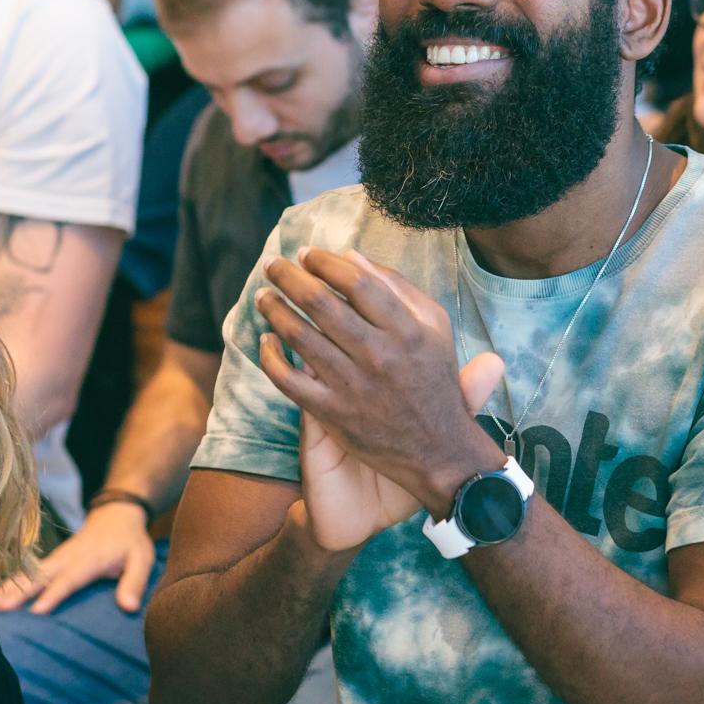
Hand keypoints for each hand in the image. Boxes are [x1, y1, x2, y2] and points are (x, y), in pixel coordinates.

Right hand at [0, 501, 153, 612]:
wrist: (116, 513)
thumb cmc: (130, 541)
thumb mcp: (142, 558)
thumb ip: (135, 582)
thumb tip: (128, 607)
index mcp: (91, 559)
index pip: (70, 579)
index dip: (54, 594)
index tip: (37, 611)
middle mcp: (69, 556)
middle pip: (41, 575)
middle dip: (20, 592)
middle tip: (0, 608)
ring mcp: (58, 556)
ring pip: (30, 572)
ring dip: (10, 587)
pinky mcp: (52, 559)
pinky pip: (29, 571)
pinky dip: (12, 582)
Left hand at [255, 248, 505, 551]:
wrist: (439, 449)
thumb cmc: (435, 379)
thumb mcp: (434, 327)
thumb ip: (398, 288)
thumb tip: (351, 257)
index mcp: (407, 330)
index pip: (357, 282)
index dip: (325, 262)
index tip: (307, 254)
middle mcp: (379, 355)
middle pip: (322, 303)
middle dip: (289, 277)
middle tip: (273, 266)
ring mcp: (353, 386)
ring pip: (300, 336)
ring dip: (275, 309)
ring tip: (264, 296)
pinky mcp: (333, 413)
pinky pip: (288, 380)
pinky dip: (271, 357)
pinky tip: (266, 340)